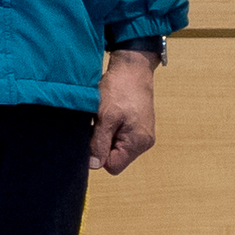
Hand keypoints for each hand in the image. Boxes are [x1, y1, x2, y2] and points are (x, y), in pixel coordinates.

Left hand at [94, 47, 159, 174]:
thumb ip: (99, 142)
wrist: (132, 69)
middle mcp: (142, 142)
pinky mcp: (136, 126)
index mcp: (138, 143)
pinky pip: (118, 136)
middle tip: (97, 124)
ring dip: (103, 135)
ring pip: (114, 146)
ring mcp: (140, 134)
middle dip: (100, 144)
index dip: (98, 155)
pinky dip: (109, 128)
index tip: (91, 137)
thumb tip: (94, 165)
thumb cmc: (120, 90)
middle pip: (114, 157)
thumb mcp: (105, 117)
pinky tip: (107, 115)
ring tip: (102, 117)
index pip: (113, 166)